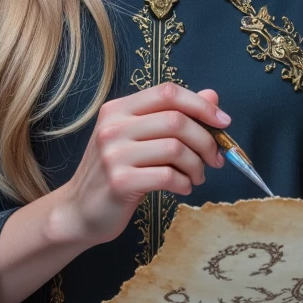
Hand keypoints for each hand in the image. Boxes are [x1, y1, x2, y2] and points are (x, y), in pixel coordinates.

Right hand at [50, 81, 228, 248]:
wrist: (79, 210)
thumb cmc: (115, 172)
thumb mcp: (139, 138)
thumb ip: (172, 115)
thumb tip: (212, 96)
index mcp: (118, 109)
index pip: (167, 92)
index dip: (201, 105)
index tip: (223, 122)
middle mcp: (113, 126)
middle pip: (176, 120)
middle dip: (206, 140)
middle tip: (214, 159)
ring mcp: (113, 154)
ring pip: (176, 148)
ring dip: (197, 165)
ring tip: (196, 177)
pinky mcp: (120, 182)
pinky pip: (168, 176)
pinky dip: (184, 183)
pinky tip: (182, 188)